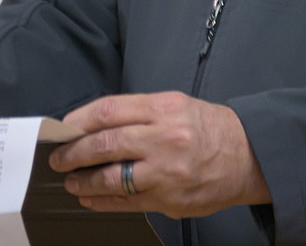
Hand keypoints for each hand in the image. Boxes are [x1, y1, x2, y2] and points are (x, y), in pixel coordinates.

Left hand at [47, 91, 269, 218]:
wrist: (247, 156)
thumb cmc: (207, 127)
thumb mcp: (175, 104)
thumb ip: (137, 112)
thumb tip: (95, 124)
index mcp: (163, 109)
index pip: (109, 111)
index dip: (79, 120)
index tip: (64, 128)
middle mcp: (163, 138)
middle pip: (105, 144)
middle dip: (74, 153)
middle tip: (59, 158)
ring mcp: (166, 172)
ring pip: (112, 178)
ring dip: (84, 181)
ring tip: (71, 181)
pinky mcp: (169, 200)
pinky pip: (127, 202)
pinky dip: (103, 201)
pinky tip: (91, 198)